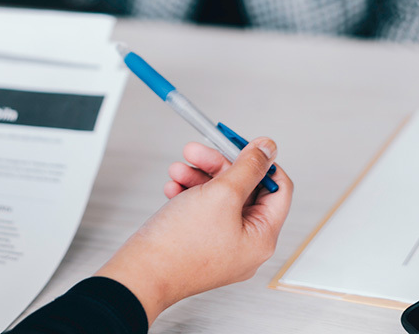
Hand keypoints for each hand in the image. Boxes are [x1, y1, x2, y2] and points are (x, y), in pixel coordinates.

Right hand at [97, 138, 292, 324]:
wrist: (140, 273)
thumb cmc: (179, 247)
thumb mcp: (222, 194)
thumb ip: (249, 167)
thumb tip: (268, 149)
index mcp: (262, 237)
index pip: (277, 190)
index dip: (261, 163)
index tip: (242, 146)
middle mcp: (246, 244)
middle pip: (245, 190)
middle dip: (218, 167)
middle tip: (198, 152)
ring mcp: (222, 246)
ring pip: (220, 198)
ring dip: (200, 177)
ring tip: (178, 170)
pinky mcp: (200, 245)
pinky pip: (203, 211)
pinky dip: (190, 194)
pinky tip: (174, 188)